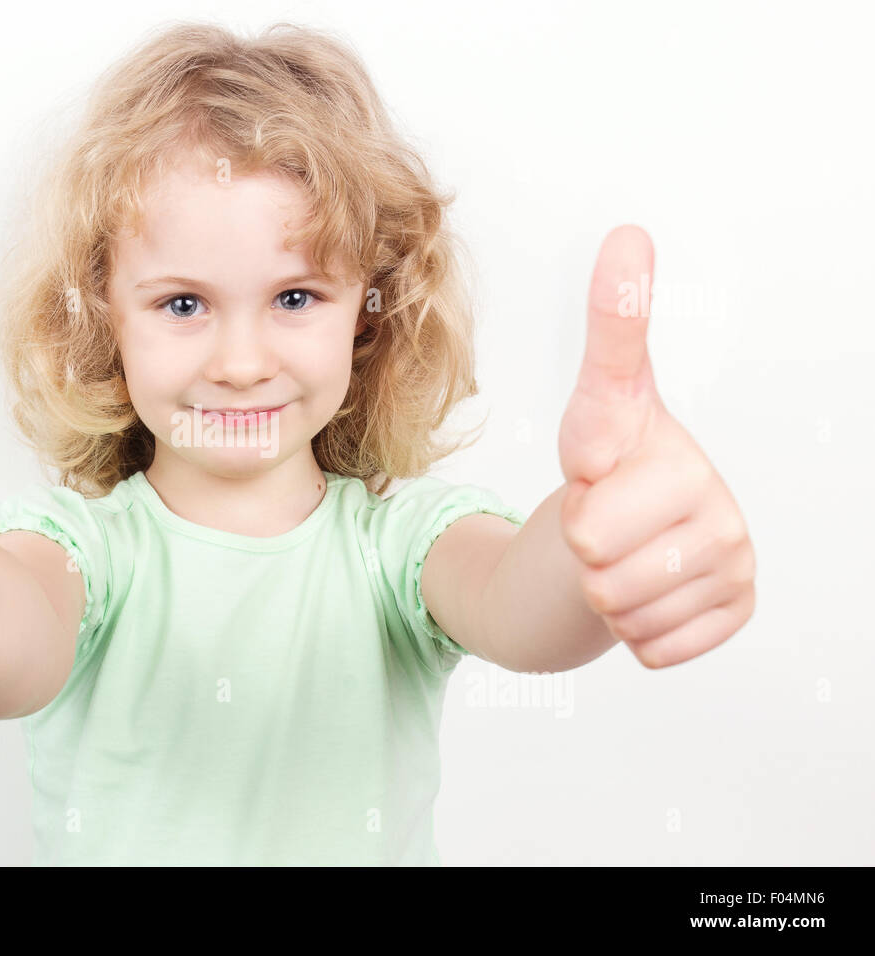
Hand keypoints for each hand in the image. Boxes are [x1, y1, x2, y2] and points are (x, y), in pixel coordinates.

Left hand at [557, 225, 754, 667]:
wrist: (627, 547)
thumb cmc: (610, 474)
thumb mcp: (594, 409)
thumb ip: (612, 331)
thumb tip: (630, 235)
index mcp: (663, 442)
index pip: (615, 395)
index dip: (603, 389)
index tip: (611, 305)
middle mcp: (710, 493)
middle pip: (593, 543)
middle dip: (578, 549)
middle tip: (599, 529)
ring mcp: (732, 553)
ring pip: (618, 602)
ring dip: (603, 594)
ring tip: (620, 561)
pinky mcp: (737, 607)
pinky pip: (652, 646)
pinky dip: (635, 634)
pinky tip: (649, 595)